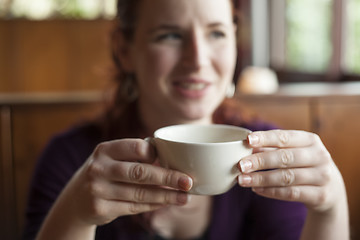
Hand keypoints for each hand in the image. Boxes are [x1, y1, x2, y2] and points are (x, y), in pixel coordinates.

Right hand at [55, 139, 192, 225]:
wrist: (75, 200)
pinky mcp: (100, 209)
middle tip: (188, 182)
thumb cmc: (104, 172)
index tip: (176, 159)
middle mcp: (99, 168)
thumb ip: (134, 154)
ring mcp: (97, 189)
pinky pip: (133, 207)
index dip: (156, 154)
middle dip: (168, 178)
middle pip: (140, 172)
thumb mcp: (111, 158)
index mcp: (105, 149)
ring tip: (184, 197)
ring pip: (139, 193)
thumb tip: (168, 153)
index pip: (136, 147)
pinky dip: (153, 205)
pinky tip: (167, 203)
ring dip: (166, 196)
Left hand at [237, 130, 345, 212]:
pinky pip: (291, 193)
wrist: (331, 188)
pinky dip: (271, 192)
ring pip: (286, 177)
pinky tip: (256, 190)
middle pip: (285, 158)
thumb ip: (271, 147)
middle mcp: (319, 156)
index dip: (265, 138)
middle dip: (260, 161)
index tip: (247, 140)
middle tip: (240, 165)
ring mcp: (322, 176)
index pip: (284, 137)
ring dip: (261, 179)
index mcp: (310, 140)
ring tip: (242, 180)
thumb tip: (245, 146)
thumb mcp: (292, 151)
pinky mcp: (321, 195)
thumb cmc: (303, 164)